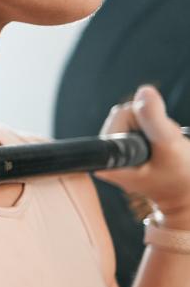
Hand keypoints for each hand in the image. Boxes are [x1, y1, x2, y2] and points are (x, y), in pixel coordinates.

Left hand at [93, 84, 189, 227]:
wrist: (185, 196)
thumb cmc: (181, 178)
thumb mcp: (171, 146)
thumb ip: (154, 120)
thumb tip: (143, 90)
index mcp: (109, 159)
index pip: (123, 113)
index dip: (146, 120)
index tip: (156, 145)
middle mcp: (104, 156)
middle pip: (126, 113)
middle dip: (150, 123)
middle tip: (163, 146)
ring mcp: (113, 152)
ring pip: (133, 117)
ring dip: (153, 127)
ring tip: (162, 149)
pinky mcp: (121, 149)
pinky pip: (136, 124)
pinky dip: (151, 131)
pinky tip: (158, 148)